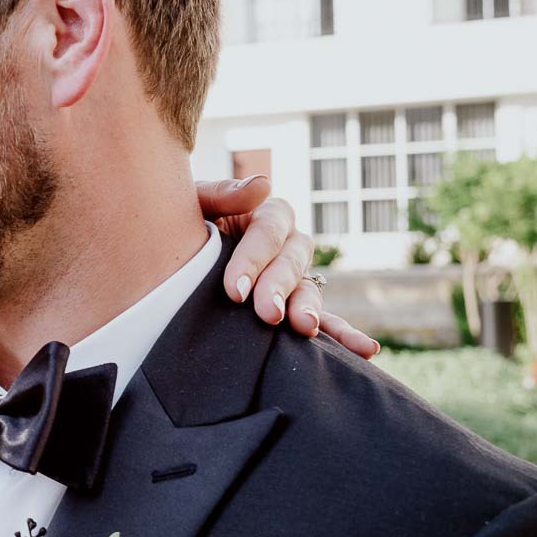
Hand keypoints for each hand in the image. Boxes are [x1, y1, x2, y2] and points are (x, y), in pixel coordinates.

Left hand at [196, 175, 379, 358]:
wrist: (171, 259)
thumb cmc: (181, 226)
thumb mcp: (193, 204)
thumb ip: (222, 193)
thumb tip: (262, 186)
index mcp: (267, 215)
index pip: (268, 232)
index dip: (253, 259)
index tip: (235, 289)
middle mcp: (288, 245)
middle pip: (291, 263)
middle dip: (279, 288)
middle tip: (267, 314)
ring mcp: (296, 278)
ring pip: (308, 291)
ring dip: (308, 310)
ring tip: (304, 328)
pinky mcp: (296, 308)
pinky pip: (325, 322)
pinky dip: (343, 336)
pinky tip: (365, 350)